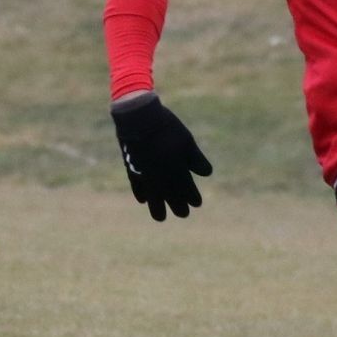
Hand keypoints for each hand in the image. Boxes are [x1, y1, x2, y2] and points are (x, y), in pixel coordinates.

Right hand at [110, 93, 212, 221]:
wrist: (138, 118)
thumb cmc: (167, 127)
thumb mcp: (187, 141)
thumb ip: (196, 159)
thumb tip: (206, 174)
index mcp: (176, 168)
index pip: (185, 188)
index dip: (192, 197)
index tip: (196, 204)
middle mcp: (160, 174)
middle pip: (169, 195)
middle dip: (177, 205)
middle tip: (183, 214)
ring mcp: (144, 171)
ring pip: (151, 195)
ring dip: (156, 207)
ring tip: (160, 218)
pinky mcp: (130, 166)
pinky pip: (136, 184)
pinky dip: (140, 193)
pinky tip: (143, 200)